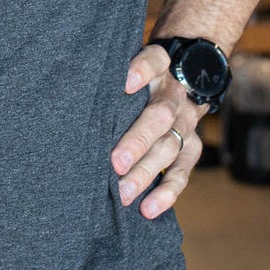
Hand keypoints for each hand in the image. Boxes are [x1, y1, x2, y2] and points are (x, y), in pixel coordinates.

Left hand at [109, 43, 205, 219]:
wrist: (184, 76)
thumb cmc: (137, 75)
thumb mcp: (129, 62)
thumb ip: (112, 73)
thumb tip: (77, 89)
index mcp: (160, 67)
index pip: (154, 61)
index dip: (142, 71)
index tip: (124, 83)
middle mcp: (175, 94)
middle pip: (160, 115)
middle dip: (138, 140)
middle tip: (115, 162)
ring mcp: (186, 122)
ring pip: (170, 146)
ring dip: (146, 171)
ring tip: (124, 192)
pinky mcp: (192, 147)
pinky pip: (183, 171)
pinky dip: (166, 192)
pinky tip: (148, 207)